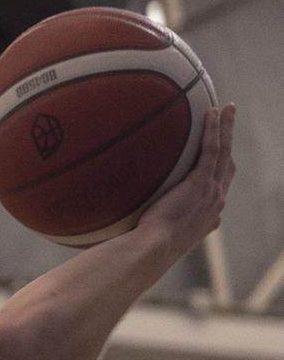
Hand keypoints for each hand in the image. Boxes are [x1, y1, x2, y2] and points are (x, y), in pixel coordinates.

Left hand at [138, 102, 235, 258]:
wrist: (151, 251)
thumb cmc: (145, 250)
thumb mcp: (155, 240)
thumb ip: (152, 229)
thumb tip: (130, 228)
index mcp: (207, 220)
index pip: (218, 192)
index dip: (220, 175)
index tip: (218, 163)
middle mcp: (214, 205)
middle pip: (227, 167)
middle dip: (229, 145)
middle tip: (229, 125)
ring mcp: (210, 193)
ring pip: (224, 152)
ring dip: (227, 128)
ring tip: (228, 108)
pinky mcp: (200, 182)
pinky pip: (211, 149)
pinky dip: (215, 129)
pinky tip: (214, 111)